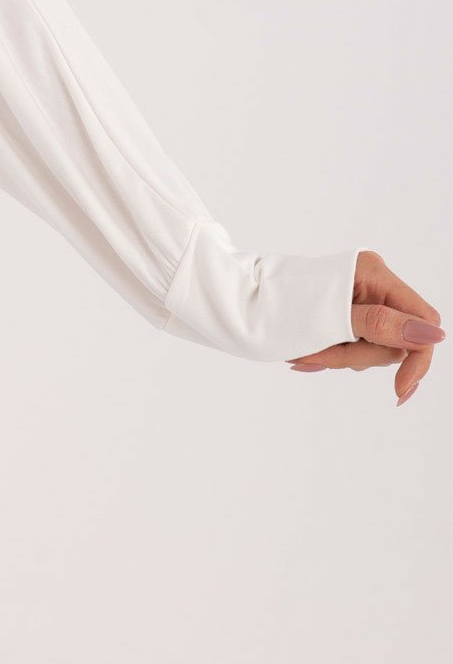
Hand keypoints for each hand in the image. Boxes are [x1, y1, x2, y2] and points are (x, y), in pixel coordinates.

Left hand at [287, 250, 442, 405]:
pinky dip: (330, 354)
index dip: (416, 356)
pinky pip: (352, 346)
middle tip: (318, 352)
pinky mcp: (341, 315)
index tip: (400, 390)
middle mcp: (370, 283)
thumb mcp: (331, 321)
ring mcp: (355, 300)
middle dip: (359, 356)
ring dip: (339, 357)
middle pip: (396, 339)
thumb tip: (433, 333)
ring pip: (372, 348)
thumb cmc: (274, 306)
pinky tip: (304, 352)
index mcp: (372, 273)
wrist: (230, 304)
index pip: (421, 320)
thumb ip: (383, 326)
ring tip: (303, 349)